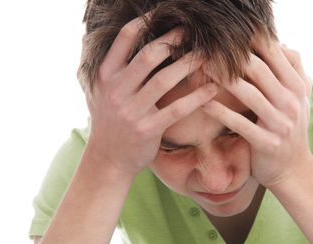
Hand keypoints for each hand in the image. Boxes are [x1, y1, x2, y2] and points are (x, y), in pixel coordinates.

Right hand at [83, 16, 216, 175]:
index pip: (125, 39)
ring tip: (208, 55)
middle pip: (149, 56)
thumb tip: (125, 40)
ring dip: (190, 64)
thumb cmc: (109, 122)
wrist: (108, 160)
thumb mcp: (99, 92)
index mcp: (105, 75)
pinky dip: (197, 97)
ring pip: (165, 79)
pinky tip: (213, 88)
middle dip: (174, 40)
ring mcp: (132, 110)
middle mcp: (116, 90)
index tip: (164, 14)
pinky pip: (178, 108)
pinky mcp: (148, 129)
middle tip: (192, 31)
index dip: (146, 22)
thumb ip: (112, 68)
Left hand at [201, 37, 312, 187]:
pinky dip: (220, 111)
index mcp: (297, 88)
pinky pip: (239, 123)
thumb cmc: (290, 129)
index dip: (252, 41)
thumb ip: (293, 71)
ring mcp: (280, 124)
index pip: (276, 55)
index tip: (230, 34)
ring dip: (223, 79)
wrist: (293, 170)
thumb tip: (281, 45)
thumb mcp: (299, 98)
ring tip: (202, 68)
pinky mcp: (266, 143)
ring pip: (249, 94)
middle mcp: (291, 103)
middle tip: (208, 48)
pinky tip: (203, 101)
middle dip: (232, 57)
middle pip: (260, 70)